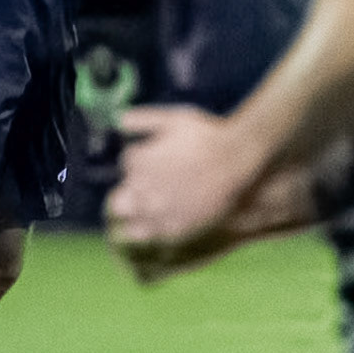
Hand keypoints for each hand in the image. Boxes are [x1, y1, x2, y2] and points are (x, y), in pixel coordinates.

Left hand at [106, 106, 245, 253]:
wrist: (235, 159)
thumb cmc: (205, 135)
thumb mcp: (172, 118)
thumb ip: (142, 119)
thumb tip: (119, 120)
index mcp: (139, 162)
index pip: (126, 163)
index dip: (139, 158)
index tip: (152, 155)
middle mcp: (144, 188)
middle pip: (118, 199)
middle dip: (127, 191)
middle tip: (139, 187)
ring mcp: (159, 210)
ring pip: (129, 219)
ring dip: (132, 213)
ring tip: (140, 210)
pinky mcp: (176, 226)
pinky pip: (150, 234)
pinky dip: (146, 229)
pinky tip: (153, 222)